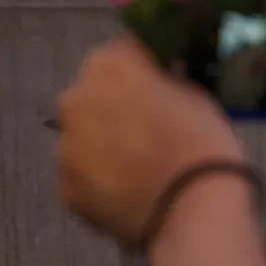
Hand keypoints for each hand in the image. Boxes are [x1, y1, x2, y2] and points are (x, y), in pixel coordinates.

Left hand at [56, 36, 244, 247]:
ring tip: (136, 168)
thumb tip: (156, 80)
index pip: (120, 54)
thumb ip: (163, 80)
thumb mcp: (194, 93)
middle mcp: (74, 100)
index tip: (157, 87)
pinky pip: (80, 177)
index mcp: (108, 65)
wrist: (192, 210)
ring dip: (100, 146)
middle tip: (145, 130)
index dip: (141, 71)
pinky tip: (126, 193)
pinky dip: (97, 182)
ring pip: (81, 138)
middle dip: (112, 107)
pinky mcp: (64, 189)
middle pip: (91, 96)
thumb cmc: (201, 143)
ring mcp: (64, 147)